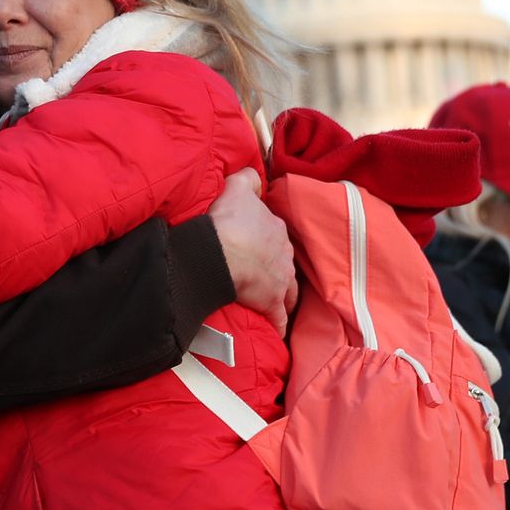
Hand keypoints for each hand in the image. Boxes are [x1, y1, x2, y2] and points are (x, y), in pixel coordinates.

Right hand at [208, 169, 295, 332]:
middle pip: (286, 264)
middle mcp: (285, 254)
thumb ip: (248, 178)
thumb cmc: (227, 220)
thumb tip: (255, 176)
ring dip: (286, 298)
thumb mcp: (236, 187)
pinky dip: (278, 326)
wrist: (220, 252)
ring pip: (290, 292)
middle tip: (268, 276)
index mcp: (276, 229)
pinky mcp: (272, 303)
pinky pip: (279, 319)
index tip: (259, 247)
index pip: (277, 235)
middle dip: (280, 270)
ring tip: (278, 304)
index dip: (268, 241)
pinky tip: (277, 333)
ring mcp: (281, 280)